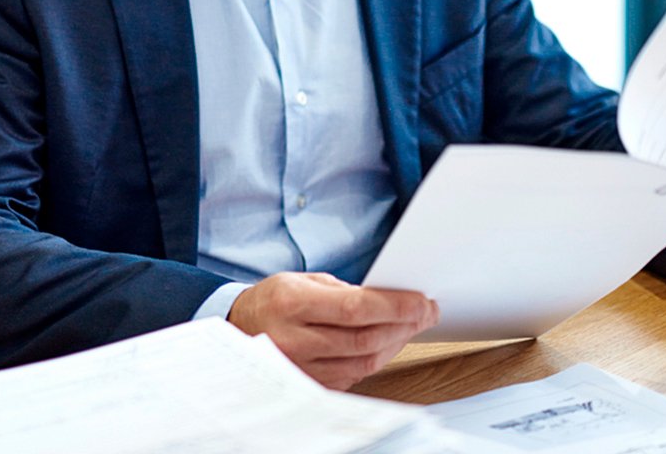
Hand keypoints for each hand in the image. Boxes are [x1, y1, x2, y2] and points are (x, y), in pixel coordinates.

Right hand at [227, 272, 438, 389]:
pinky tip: (387, 342)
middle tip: (426, 312)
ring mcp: (301, 367)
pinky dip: (376, 358)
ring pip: (364, 361)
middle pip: (364, 338)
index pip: (355, 308)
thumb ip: (342, 292)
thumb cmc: (274, 301)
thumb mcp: (302, 281)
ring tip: (412, 326)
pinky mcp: (309, 384)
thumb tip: (389, 300)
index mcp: (292, 304)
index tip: (422, 301)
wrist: (238, 329)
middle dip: (404, 325)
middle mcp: (294, 339)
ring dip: (395, 343)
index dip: (394, 307)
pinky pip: (354, 374)